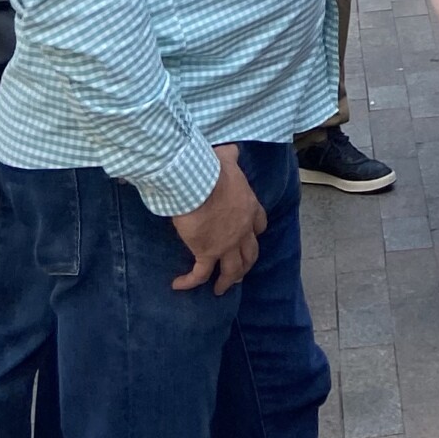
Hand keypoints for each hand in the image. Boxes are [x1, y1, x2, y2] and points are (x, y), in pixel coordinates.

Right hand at [171, 149, 266, 293]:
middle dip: (246, 263)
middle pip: (250, 253)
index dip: (254, 232)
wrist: (198, 183)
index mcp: (249, 207)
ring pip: (232, 269)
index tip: (251, 235)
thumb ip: (230, 156)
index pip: (259, 225)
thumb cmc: (212, 170)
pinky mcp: (207, 253)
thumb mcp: (226, 159)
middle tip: (239, 270)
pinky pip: (200, 274)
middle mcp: (242, 230)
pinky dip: (190, 282)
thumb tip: (230, 148)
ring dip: (228, 280)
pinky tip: (179, 285)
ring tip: (220, 288)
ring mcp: (226, 244)